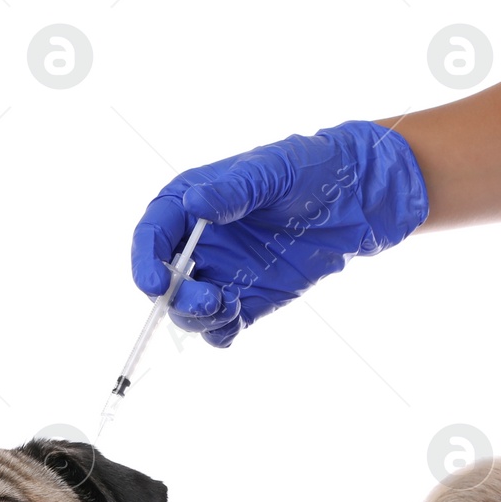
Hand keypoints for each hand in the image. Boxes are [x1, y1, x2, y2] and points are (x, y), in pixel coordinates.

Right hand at [130, 121, 427, 347]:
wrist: (354, 197)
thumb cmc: (310, 169)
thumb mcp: (270, 171)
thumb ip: (233, 190)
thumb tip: (195, 202)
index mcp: (192, 204)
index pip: (153, 235)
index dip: (146, 260)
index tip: (155, 283)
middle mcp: (200, 243)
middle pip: (166, 281)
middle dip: (176, 297)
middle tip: (208, 299)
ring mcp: (223, 273)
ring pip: (189, 311)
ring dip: (198, 318)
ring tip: (229, 306)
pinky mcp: (248, 298)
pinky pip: (222, 326)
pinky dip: (221, 331)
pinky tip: (238, 317)